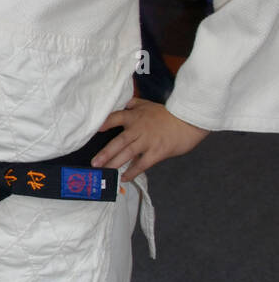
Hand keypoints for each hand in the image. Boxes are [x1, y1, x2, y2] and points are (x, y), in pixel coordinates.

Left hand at [91, 98, 209, 182]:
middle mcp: (139, 129)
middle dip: (106, 153)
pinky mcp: (157, 152)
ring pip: (128, 153)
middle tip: (94, 163)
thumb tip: (123, 103)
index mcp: (134, 116)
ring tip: (104, 171)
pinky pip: (142, 164)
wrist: (188, 121)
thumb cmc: (167, 114)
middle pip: (119, 141)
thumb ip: (134, 104)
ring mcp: (148, 141)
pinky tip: (124, 178)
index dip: (105, 123)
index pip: (115, 118)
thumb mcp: (148, 104)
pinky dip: (133, 172)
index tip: (95, 130)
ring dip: (115, 163)